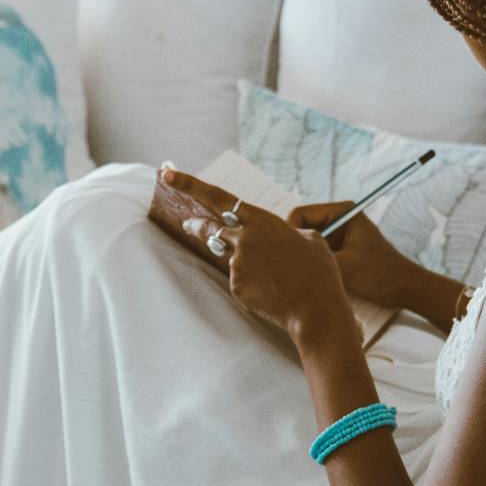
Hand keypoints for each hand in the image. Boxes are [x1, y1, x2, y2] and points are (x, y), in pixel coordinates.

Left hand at [163, 169, 355, 341]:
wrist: (314, 309)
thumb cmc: (318, 273)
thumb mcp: (311, 240)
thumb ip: (289, 233)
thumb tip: (282, 236)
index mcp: (262, 221)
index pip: (219, 198)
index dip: (191, 185)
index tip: (167, 175)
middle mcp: (244, 240)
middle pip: (210, 228)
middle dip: (196, 224)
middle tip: (187, 223)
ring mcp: (238, 264)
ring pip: (232, 257)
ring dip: (243, 261)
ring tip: (266, 271)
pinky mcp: (236, 287)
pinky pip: (240, 281)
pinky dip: (254, 284)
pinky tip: (273, 293)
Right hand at [287, 202, 418, 307]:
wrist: (405, 289)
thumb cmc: (382, 275)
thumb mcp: (345, 267)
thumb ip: (315, 260)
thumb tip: (287, 261)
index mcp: (342, 211)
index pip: (300, 214)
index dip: (291, 234)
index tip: (290, 257)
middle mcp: (338, 219)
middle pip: (301, 228)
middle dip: (298, 247)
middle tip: (295, 268)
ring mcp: (338, 234)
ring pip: (307, 243)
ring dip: (305, 257)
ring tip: (307, 275)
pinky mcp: (338, 250)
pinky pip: (316, 253)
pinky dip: (313, 265)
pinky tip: (315, 279)